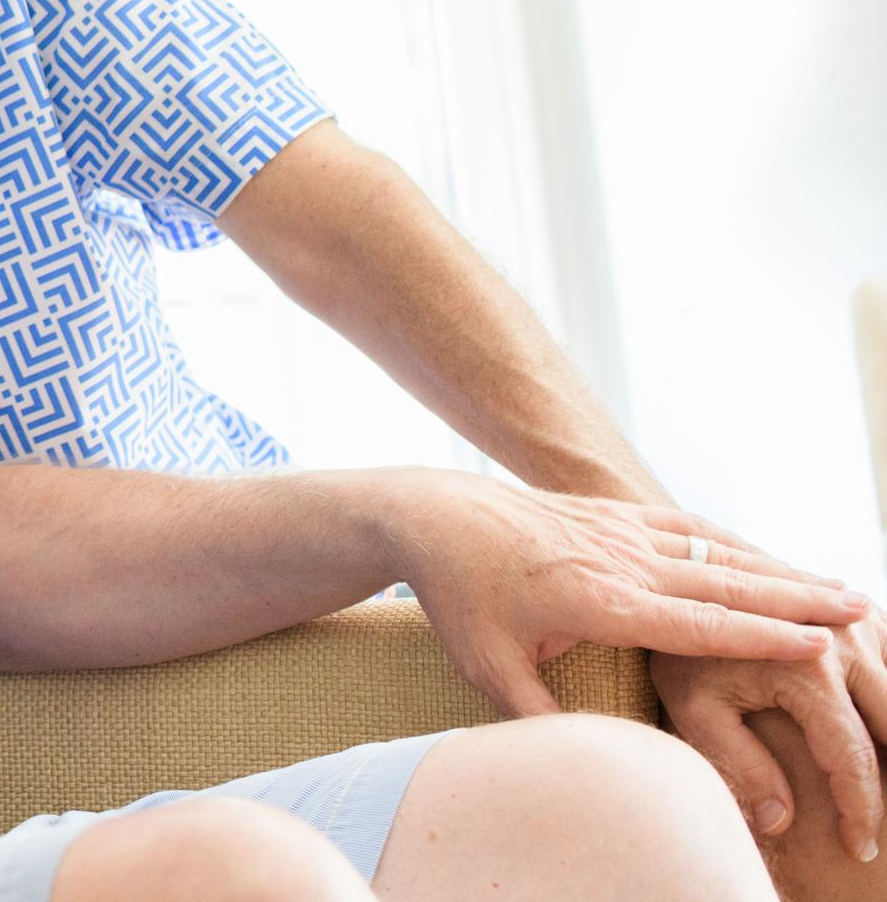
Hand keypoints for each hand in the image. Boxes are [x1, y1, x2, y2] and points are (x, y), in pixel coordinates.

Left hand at [394, 474, 867, 718]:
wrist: (433, 513)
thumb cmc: (458, 594)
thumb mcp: (488, 667)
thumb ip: (538, 718)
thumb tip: (582, 764)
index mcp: (599, 601)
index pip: (696, 625)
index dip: (760, 637)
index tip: (820, 646)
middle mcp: (620, 561)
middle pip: (724, 585)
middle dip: (796, 602)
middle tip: (860, 613)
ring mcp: (618, 531)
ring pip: (715, 554)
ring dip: (779, 571)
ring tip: (840, 587)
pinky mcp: (611, 513)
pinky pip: (684, 526)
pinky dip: (731, 541)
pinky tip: (764, 553)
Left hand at [654, 602, 886, 863]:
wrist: (673, 588)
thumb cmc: (677, 653)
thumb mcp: (692, 707)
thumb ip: (739, 763)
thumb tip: (779, 821)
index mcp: (807, 670)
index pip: (853, 758)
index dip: (861, 811)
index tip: (857, 847)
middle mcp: (842, 640)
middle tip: (877, 819)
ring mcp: (855, 624)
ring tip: (872, 777)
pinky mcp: (857, 616)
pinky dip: (884, 698)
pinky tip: (869, 726)